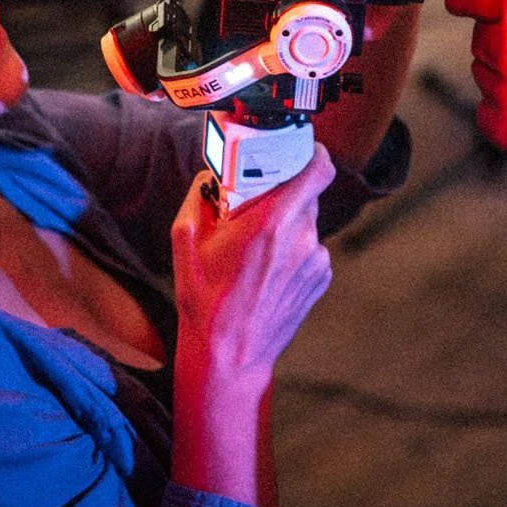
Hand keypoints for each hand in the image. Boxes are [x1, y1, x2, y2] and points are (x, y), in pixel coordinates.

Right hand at [170, 144, 336, 383]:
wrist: (229, 356)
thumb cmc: (205, 301)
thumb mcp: (185, 240)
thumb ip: (200, 196)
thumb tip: (212, 175)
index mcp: (270, 221)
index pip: (318, 168)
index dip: (312, 153)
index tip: (298, 151)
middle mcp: (301, 237)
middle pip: (306, 194)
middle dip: (283, 194)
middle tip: (255, 208)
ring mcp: (316, 260)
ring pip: (307, 222)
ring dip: (286, 226)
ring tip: (256, 250)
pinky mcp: (321, 279)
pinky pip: (310, 249)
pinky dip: (293, 251)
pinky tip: (267, 272)